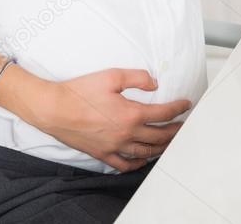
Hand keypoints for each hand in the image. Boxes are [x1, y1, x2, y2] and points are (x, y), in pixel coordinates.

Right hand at [24, 68, 190, 171]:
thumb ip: (137, 78)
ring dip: (161, 148)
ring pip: (146, 152)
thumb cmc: (80, 92)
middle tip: (183, 126)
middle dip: (175, 131)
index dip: (178, 109)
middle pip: (159, 136)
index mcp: (131, 114)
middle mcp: (126, 134)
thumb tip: (154, 84)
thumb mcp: (112, 76)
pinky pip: (125, 164)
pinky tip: (143, 159)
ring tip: (169, 142)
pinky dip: (138, 163)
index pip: (163, 114)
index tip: (186, 105)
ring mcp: (115, 147)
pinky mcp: (102, 154)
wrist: (54, 109)